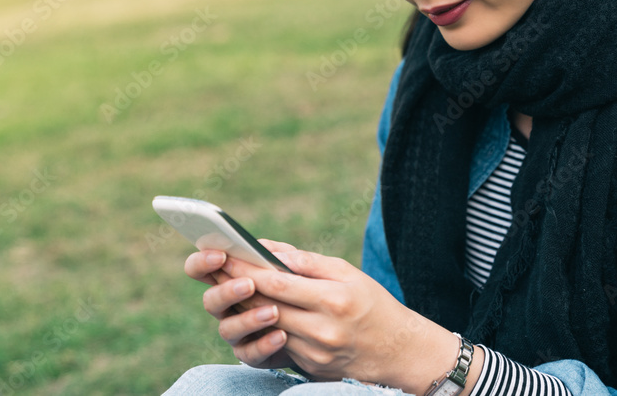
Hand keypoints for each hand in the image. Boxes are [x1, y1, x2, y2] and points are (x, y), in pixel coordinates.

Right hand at [183, 243, 299, 370]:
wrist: (317, 323)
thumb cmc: (301, 285)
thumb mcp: (294, 263)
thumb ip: (280, 252)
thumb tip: (262, 247)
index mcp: (229, 278)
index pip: (200, 269)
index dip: (202, 262)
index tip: (221, 256)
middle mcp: (226, 306)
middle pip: (210, 300)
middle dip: (226, 292)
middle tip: (249, 284)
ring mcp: (237, 332)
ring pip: (227, 329)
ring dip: (248, 319)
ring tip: (273, 312)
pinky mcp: (252, 354)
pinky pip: (250, 353)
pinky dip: (265, 344)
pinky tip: (282, 335)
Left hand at [221, 242, 464, 391]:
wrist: (400, 353)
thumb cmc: (374, 304)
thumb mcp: (349, 273)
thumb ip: (307, 262)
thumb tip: (270, 250)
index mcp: (333, 299)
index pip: (277, 283)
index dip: (246, 268)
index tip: (225, 254)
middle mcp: (322, 329)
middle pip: (265, 306)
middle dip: (237, 284)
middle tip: (215, 266)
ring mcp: (314, 353)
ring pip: (266, 326)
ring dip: (244, 305)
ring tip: (228, 285)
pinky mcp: (310, 367)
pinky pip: (278, 343)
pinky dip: (262, 326)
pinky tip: (250, 310)